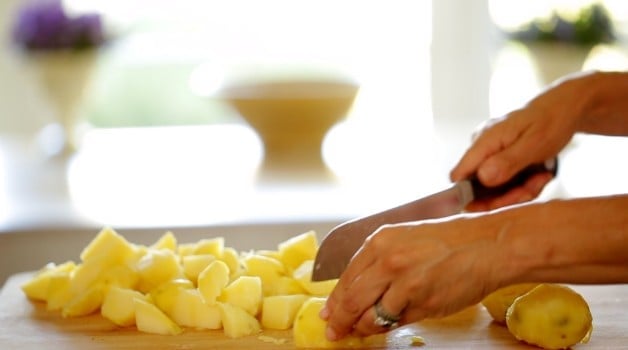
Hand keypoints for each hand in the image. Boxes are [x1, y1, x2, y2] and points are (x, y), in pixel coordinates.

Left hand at [320, 217, 501, 339]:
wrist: (487, 245)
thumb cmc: (451, 239)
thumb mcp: (406, 237)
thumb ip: (380, 261)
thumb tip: (357, 288)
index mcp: (381, 241)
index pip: (347, 276)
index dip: (335, 300)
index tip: (328, 313)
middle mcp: (389, 261)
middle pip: (352, 300)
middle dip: (340, 320)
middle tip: (334, 332)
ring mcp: (406, 285)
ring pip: (372, 317)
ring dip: (364, 328)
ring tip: (361, 331)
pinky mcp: (424, 304)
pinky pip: (398, 323)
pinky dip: (391, 326)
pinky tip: (389, 324)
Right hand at [450, 76, 583, 210]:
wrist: (564, 109)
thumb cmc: (551, 121)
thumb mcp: (534, 143)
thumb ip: (507, 161)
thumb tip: (482, 177)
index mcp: (484, 141)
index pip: (459, 176)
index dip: (470, 196)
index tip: (499, 204)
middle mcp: (481, 148)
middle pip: (478, 188)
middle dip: (506, 196)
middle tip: (533, 188)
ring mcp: (489, 154)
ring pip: (494, 189)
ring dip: (519, 191)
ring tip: (541, 177)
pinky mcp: (498, 159)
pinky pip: (504, 183)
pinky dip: (522, 185)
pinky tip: (538, 175)